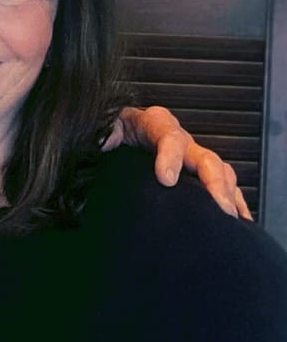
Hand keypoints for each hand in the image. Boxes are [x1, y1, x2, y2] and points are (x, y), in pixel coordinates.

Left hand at [107, 105, 250, 218]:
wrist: (108, 133)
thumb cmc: (106, 130)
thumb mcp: (102, 127)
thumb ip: (104, 133)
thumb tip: (106, 140)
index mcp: (154, 123)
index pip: (169, 137)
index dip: (170, 158)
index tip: (166, 180)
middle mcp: (178, 138)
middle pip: (204, 158)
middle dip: (213, 182)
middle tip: (217, 205)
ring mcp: (190, 155)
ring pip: (219, 171)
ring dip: (227, 193)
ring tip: (229, 215)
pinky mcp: (194, 173)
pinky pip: (221, 184)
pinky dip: (233, 199)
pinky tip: (239, 218)